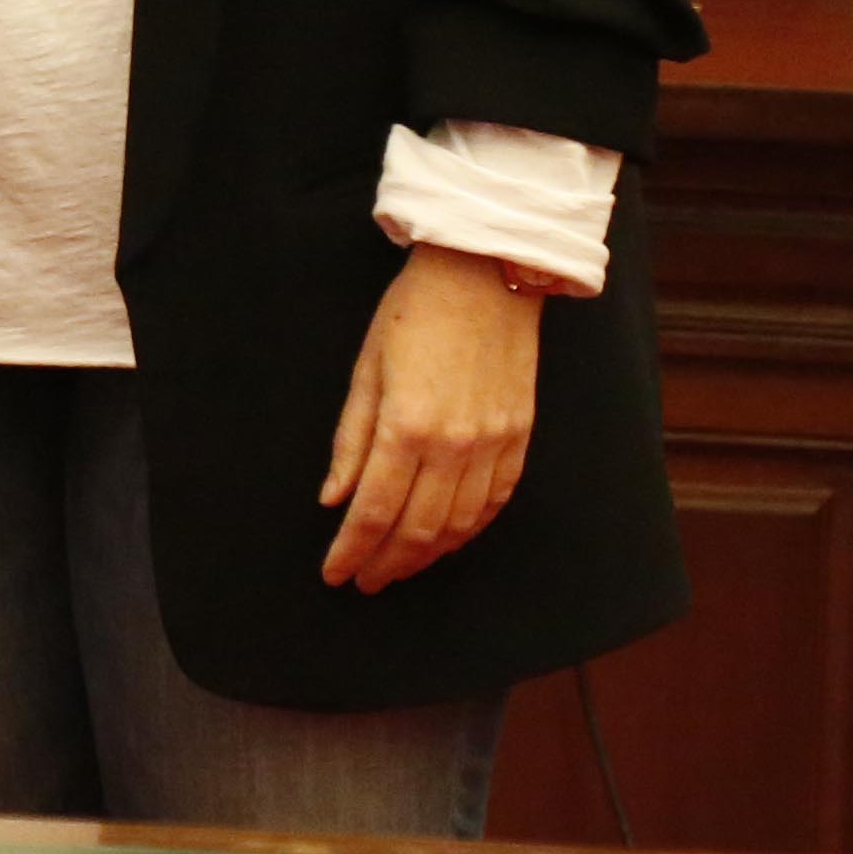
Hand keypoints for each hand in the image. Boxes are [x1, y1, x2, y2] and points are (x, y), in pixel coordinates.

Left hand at [318, 245, 540, 590]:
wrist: (487, 273)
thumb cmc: (416, 312)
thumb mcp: (366, 368)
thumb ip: (351, 439)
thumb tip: (333, 498)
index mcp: (407, 426)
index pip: (373, 512)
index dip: (351, 551)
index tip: (335, 574)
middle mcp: (454, 445)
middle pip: (416, 529)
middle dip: (384, 564)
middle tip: (363, 580)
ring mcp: (493, 444)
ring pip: (458, 526)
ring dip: (425, 556)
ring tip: (398, 568)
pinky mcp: (519, 437)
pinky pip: (495, 503)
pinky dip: (468, 531)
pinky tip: (447, 540)